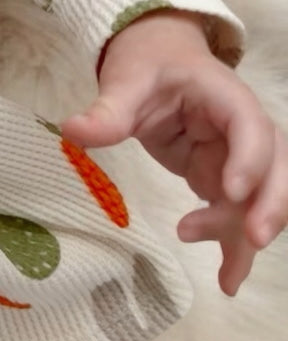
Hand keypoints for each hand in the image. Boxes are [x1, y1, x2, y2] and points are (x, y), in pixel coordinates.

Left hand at [61, 10, 287, 296]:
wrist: (157, 60)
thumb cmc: (148, 66)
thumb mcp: (125, 82)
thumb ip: (107, 111)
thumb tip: (72, 131)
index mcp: (226, 96)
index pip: (250, 126)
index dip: (249, 159)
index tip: (230, 191)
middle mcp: (245, 130)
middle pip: (276, 168)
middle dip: (270, 205)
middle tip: (250, 237)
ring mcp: (239, 159)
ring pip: (262, 199)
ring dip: (247, 235)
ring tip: (225, 276)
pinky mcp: (224, 180)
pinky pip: (239, 214)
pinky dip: (236, 246)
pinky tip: (228, 280)